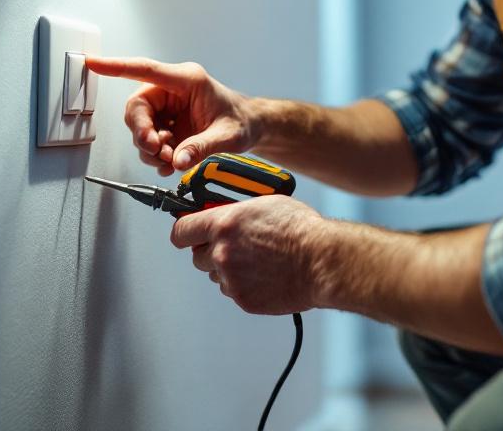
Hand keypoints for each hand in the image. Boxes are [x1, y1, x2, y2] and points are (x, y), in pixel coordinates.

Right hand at [86, 56, 259, 175]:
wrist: (250, 127)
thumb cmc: (242, 120)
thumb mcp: (227, 136)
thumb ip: (201, 148)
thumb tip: (177, 160)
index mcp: (187, 80)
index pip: (145, 70)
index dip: (116, 67)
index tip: (93, 64)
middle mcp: (172, 91)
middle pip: (138, 107)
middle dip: (142, 133)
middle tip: (157, 151)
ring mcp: (168, 108)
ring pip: (140, 125)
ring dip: (150, 147)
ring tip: (171, 159)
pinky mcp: (167, 125)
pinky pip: (148, 138)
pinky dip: (155, 154)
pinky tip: (171, 161)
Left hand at [171, 196, 328, 314]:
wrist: (321, 261)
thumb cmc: (299, 228)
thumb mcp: (263, 204)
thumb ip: (235, 212)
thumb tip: (222, 215)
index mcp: (223, 224)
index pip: (181, 231)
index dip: (184, 232)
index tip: (188, 234)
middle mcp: (221, 253)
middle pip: (197, 256)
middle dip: (210, 251)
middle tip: (232, 247)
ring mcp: (231, 279)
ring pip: (216, 275)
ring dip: (228, 269)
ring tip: (257, 261)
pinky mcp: (243, 299)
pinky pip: (233, 291)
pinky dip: (244, 285)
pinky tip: (265, 276)